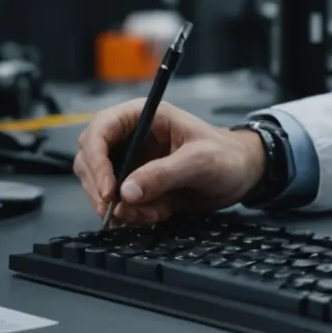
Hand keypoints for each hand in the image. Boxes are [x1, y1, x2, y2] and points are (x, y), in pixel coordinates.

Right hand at [73, 101, 265, 225]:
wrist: (241, 174)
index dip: (96, 160)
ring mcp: (130, 162)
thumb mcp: (199, 161)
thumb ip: (163, 174)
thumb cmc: (225, 155)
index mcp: (142, 116)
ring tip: (149, 214)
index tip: (108, 190)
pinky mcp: (136, 186)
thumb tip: (126, 192)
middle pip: (89, 159)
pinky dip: (129, 215)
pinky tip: (154, 216)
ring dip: (117, 206)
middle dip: (100, 188)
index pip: (100, 129)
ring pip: (98, 185)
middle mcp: (130, 137)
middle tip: (118, 211)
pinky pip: (117, 203)